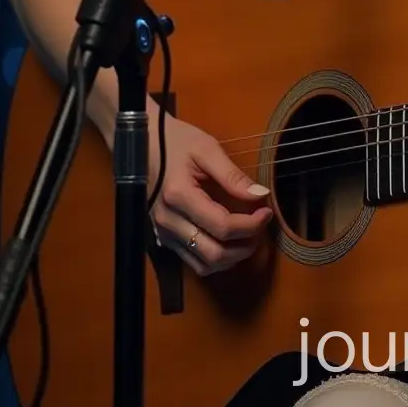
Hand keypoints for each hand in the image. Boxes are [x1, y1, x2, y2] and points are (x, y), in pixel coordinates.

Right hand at [148, 113, 273, 275]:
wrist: (140, 144)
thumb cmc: (174, 141)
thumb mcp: (206, 148)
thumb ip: (233, 175)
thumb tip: (261, 195)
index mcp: (179, 196)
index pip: (222, 225)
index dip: (251, 225)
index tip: (267, 212)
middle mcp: (169, 221)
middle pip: (213, 253)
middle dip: (244, 247)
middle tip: (261, 228)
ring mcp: (163, 232)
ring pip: (203, 265)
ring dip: (231, 257)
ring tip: (249, 236)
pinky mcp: (162, 236)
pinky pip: (192, 260)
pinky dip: (215, 258)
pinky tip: (229, 240)